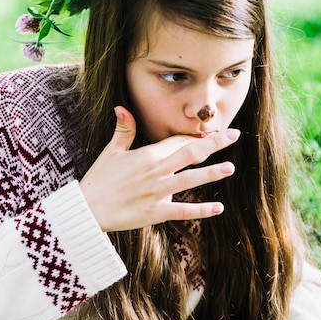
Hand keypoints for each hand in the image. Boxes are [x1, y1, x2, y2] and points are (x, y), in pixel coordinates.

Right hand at [79, 106, 239, 231]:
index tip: (214, 132)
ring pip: (189, 180)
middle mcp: (156, 172)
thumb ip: (123, 129)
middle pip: (190, 155)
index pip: (178, 142)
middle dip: (214, 144)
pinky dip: (201, 210)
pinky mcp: (155, 213)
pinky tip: (218, 208)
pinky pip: (182, 211)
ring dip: (211, 173)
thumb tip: (121, 107)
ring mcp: (157, 192)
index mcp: (147, 155)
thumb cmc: (99, 179)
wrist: (86, 209)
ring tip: (230, 167)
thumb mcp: (111, 151)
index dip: (196, 137)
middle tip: (234, 135)